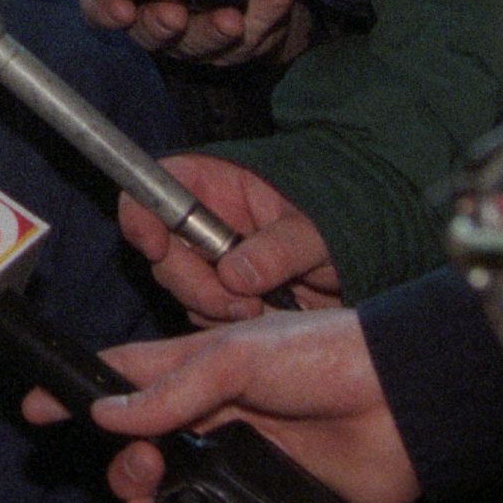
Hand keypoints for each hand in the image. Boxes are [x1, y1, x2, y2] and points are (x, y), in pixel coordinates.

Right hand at [23, 308, 419, 502]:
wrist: (404, 401)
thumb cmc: (327, 353)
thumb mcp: (240, 354)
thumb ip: (172, 387)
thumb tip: (106, 413)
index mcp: (202, 368)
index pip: (127, 378)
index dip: (81, 392)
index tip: (36, 405)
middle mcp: (215, 416)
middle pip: (140, 443)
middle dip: (119, 456)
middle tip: (133, 464)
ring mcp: (242, 461)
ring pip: (170, 487)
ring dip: (142, 493)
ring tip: (146, 494)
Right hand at [78, 0, 308, 65]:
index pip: (100, 4)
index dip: (105, 9)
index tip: (122, 8)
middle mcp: (158, 18)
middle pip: (149, 34)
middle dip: (161, 24)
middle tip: (175, 14)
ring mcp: (196, 39)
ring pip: (201, 44)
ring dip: (216, 29)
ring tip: (233, 15)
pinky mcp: (237, 46)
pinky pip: (252, 36)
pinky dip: (266, 13)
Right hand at [115, 154, 342, 322]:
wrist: (360, 261)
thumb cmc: (342, 221)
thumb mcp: (318, 230)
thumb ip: (279, 248)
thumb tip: (235, 277)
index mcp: (216, 181)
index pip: (154, 185)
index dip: (142, 213)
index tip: (158, 247)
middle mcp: (203, 217)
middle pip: (161, 248)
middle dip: (193, 283)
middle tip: (241, 304)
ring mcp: (207, 255)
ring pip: (178, 286)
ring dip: (212, 307)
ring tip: (259, 309)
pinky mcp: (218, 290)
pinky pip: (199, 311)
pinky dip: (221, 321)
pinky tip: (258, 316)